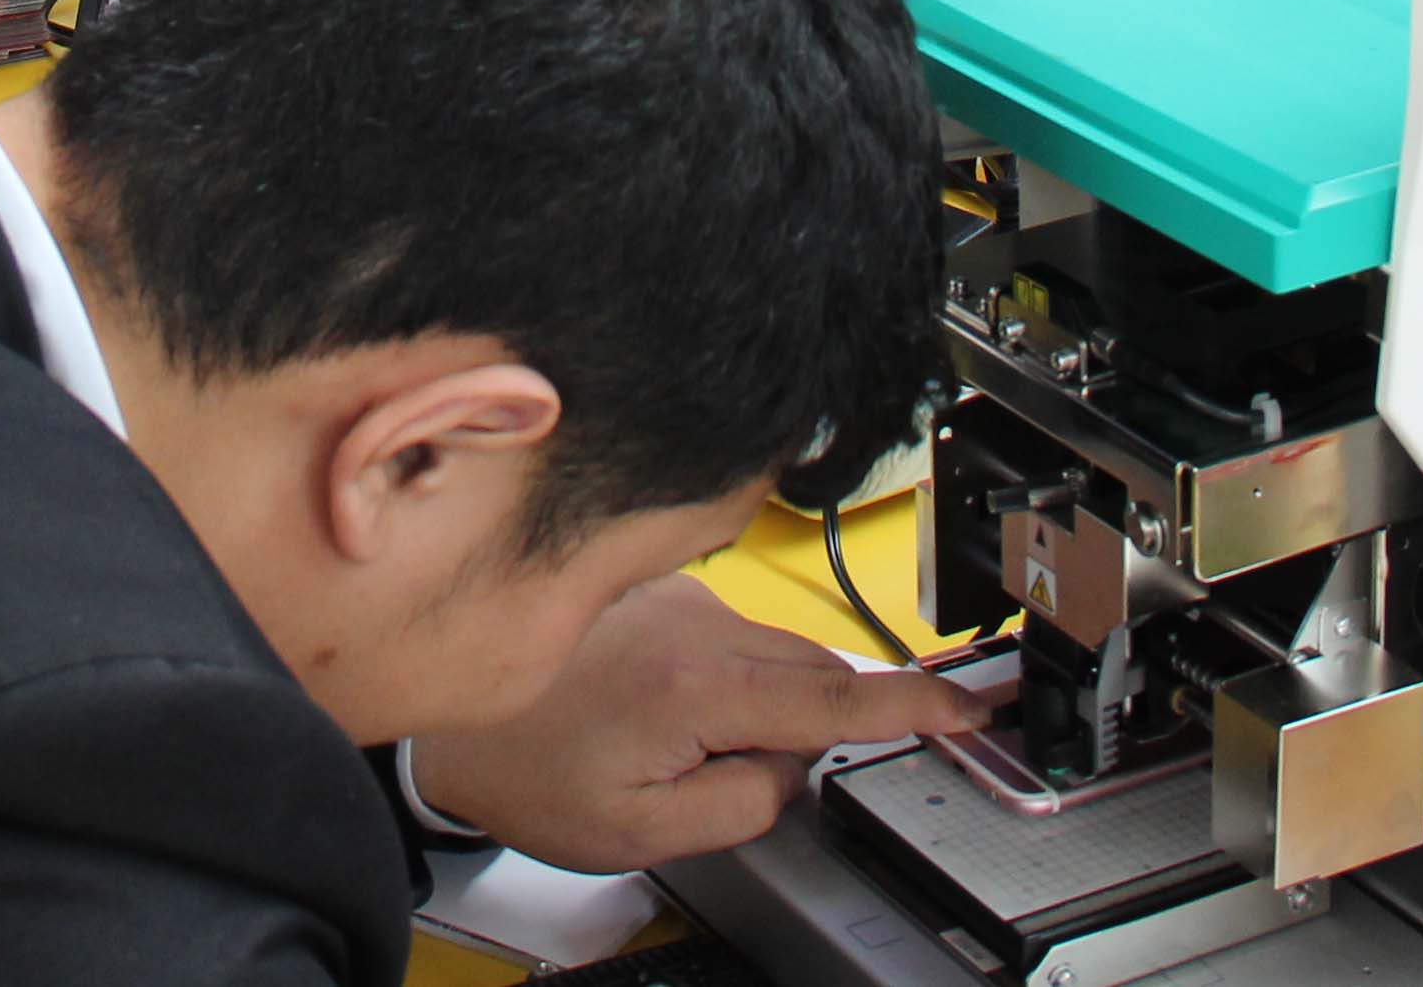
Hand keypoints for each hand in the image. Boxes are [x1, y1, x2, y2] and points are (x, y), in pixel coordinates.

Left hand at [407, 575, 981, 873]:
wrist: (452, 724)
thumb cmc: (529, 772)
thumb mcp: (646, 832)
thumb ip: (744, 802)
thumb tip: (789, 767)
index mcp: (697, 684)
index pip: (834, 696)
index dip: (914, 705)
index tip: (970, 706)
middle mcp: (696, 624)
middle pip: (810, 673)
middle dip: (812, 724)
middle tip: (729, 770)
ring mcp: (679, 597)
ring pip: (771, 655)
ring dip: (759, 702)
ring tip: (668, 746)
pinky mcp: (663, 590)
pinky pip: (732, 637)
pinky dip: (727, 676)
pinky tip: (659, 711)